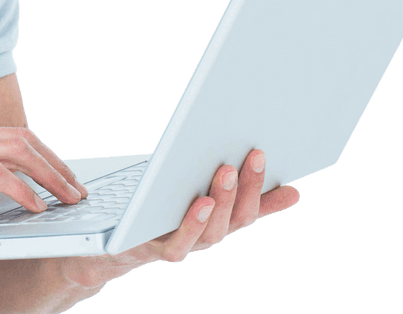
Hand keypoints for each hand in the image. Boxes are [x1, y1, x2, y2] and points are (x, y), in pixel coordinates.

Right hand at [0, 116, 87, 238]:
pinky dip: (22, 188)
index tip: (60, 177)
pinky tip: (36, 207)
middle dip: (55, 163)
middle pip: (21, 138)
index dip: (41, 155)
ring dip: (50, 174)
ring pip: (16, 150)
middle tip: (77, 188)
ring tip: (70, 198)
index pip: (8, 136)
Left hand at [59, 149, 300, 290]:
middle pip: (236, 218)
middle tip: (256, 153)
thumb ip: (223, 183)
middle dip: (249, 186)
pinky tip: (200, 202)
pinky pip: (180, 244)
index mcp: (215, 220)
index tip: (295, 185)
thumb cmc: (151, 209)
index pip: (251, 211)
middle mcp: (204, 236)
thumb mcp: (188, 188)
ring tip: (227, 169)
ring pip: (212, 231)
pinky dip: (193, 224)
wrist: (107, 244)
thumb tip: (274, 177)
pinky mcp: (155, 250)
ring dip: (223, 199)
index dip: (272, 200)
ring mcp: (182, 245)